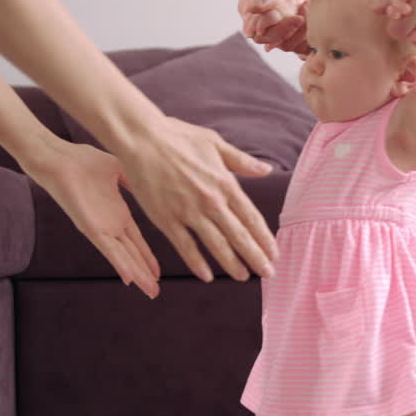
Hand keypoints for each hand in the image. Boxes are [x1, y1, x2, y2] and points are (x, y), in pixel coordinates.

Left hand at [25, 139, 160, 298]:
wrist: (57, 156)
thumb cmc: (80, 159)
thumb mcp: (117, 169)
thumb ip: (132, 179)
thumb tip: (150, 179)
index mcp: (117, 212)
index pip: (137, 240)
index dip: (148, 256)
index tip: (158, 272)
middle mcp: (109, 224)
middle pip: (132, 254)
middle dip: (145, 273)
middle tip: (155, 292)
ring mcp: (99, 227)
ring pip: (122, 257)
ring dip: (136, 276)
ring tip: (149, 292)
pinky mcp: (89, 227)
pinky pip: (107, 249)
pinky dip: (120, 264)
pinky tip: (129, 279)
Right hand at [114, 117, 277, 283]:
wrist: (141, 139)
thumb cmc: (178, 137)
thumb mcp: (215, 143)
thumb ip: (242, 161)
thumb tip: (266, 169)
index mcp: (225, 184)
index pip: (251, 218)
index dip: (264, 238)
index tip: (274, 253)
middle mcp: (211, 201)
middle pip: (239, 236)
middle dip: (256, 258)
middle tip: (268, 274)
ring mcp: (188, 212)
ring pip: (216, 245)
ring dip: (231, 264)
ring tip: (243, 277)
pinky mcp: (166, 219)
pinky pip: (185, 246)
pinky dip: (197, 262)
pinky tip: (207, 276)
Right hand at [238, 0, 316, 54]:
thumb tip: (252, 8)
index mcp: (250, 8)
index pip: (256, 31)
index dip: (271, 29)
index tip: (289, 15)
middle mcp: (262, 21)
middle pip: (270, 41)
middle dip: (288, 31)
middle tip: (301, 16)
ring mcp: (278, 26)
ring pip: (286, 45)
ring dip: (300, 33)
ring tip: (307, 10)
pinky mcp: (294, 30)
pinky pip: (299, 45)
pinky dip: (308, 39)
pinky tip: (313, 23)